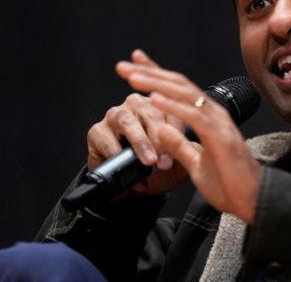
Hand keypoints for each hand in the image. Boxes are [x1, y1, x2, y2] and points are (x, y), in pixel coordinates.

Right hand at [85, 50, 191, 195]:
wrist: (128, 185)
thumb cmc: (157, 168)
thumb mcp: (177, 163)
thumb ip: (185, 153)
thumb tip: (193, 148)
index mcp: (161, 107)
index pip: (172, 110)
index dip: (177, 129)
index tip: (183, 147)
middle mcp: (137, 106)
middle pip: (150, 113)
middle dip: (159, 137)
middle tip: (165, 159)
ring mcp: (116, 115)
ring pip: (128, 122)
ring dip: (139, 142)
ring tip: (148, 161)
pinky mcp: (97, 130)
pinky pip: (106, 138)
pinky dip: (115, 151)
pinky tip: (123, 162)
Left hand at [119, 54, 261, 223]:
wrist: (254, 200)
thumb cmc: (230, 184)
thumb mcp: (196, 164)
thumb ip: (180, 147)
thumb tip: (162, 130)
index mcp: (208, 118)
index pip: (179, 90)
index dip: (157, 75)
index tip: (134, 65)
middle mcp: (215, 114)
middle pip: (179, 85)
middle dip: (150, 73)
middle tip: (123, 66)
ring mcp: (219, 123)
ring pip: (185, 94)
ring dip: (157, 84)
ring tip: (132, 78)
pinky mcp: (220, 137)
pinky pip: (193, 116)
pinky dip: (173, 106)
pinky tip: (153, 99)